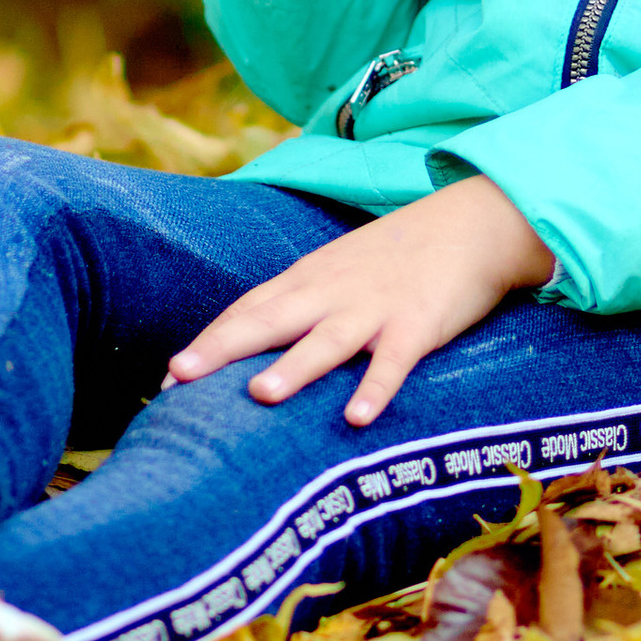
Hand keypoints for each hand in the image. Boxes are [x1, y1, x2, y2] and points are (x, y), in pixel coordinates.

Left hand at [164, 174, 554, 426]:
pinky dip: (376, 386)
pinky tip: (358, 417)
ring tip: (260, 396)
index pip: (247, 310)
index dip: (209, 342)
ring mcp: (375, 307)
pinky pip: (394, 360)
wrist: (470, 223)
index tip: (169, 376)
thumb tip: (252, 352)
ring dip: (294, 367)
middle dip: (222, 348)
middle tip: (178, 376)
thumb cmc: (395, 258)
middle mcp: (331, 291)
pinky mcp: (419, 323)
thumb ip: (298, 307)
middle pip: (269, 320)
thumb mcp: (337, 273)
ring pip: (327, 340)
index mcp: (308, 280)